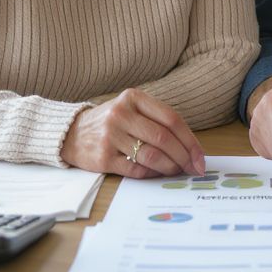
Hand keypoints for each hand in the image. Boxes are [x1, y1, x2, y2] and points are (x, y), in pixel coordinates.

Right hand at [60, 88, 205, 178]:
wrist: (71, 133)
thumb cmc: (111, 122)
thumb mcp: (131, 109)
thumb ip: (157, 121)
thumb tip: (189, 148)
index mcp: (133, 98)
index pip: (171, 118)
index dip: (190, 140)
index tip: (200, 156)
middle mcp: (121, 114)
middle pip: (163, 138)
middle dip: (184, 156)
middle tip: (194, 168)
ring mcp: (110, 136)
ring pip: (152, 156)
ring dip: (170, 167)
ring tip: (177, 171)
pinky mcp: (103, 157)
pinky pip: (136, 169)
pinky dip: (152, 173)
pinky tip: (157, 173)